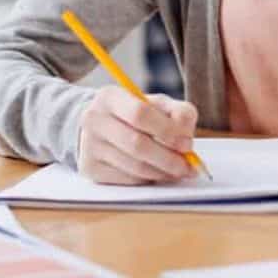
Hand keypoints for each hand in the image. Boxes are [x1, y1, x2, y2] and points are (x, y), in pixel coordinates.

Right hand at [77, 86, 197, 184]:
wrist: (99, 127)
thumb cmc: (135, 114)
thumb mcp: (156, 104)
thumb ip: (178, 112)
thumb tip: (186, 134)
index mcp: (110, 97)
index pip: (140, 113)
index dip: (168, 130)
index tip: (187, 143)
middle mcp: (94, 120)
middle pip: (137, 144)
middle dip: (169, 158)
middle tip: (188, 166)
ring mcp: (89, 146)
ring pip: (134, 167)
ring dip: (163, 172)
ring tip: (179, 171)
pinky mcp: (90, 169)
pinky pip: (127, 180)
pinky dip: (149, 179)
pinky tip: (159, 173)